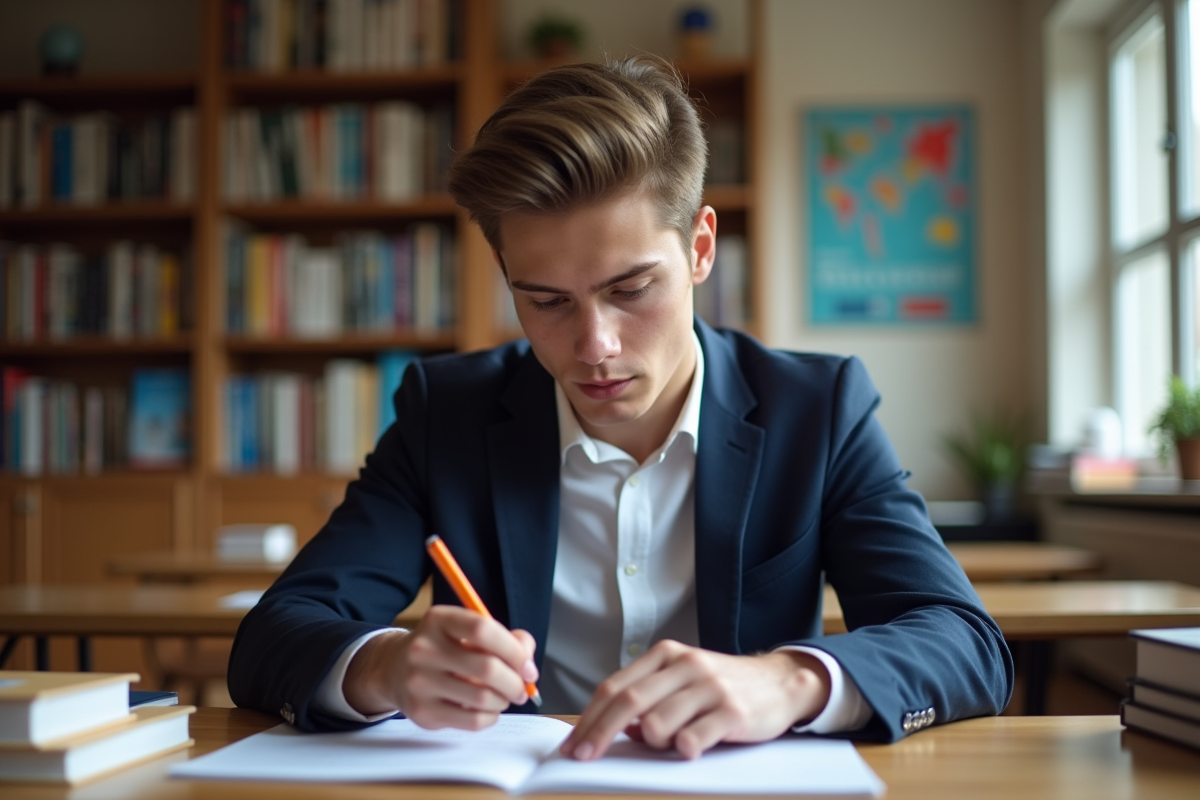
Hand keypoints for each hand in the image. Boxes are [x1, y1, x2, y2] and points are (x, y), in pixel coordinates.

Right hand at [343, 605, 538, 730]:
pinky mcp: (421, 712)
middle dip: (515, 682)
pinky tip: (487, 710)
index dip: (514, 650)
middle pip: (487, 668)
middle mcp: (423, 648)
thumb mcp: (467, 631)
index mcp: (438, 620)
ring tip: (503, 697)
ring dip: (503, 701)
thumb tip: (527, 661)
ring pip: (482, 698)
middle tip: (522, 688)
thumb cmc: (444, 648)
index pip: (483, 629)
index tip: (528, 666)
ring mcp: (419, 682)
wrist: (394, 669)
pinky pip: (471, 721)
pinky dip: (490, 717)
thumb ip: (504, 637)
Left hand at [561, 641, 830, 760]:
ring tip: (670, 742)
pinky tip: (692, 747)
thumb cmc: (722, 687)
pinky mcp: (733, 711)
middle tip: (582, 757)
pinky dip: (683, 749)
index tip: (572, 745)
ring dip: (652, 742)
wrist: (780, 683)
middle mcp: (686, 665)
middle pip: (628, 703)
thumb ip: (650, 699)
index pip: (615, 687)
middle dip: (599, 734)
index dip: (589, 718)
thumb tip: (616, 731)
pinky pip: (692, 739)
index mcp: (667, 655)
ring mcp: (710, 687)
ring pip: (657, 724)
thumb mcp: (683, 681)